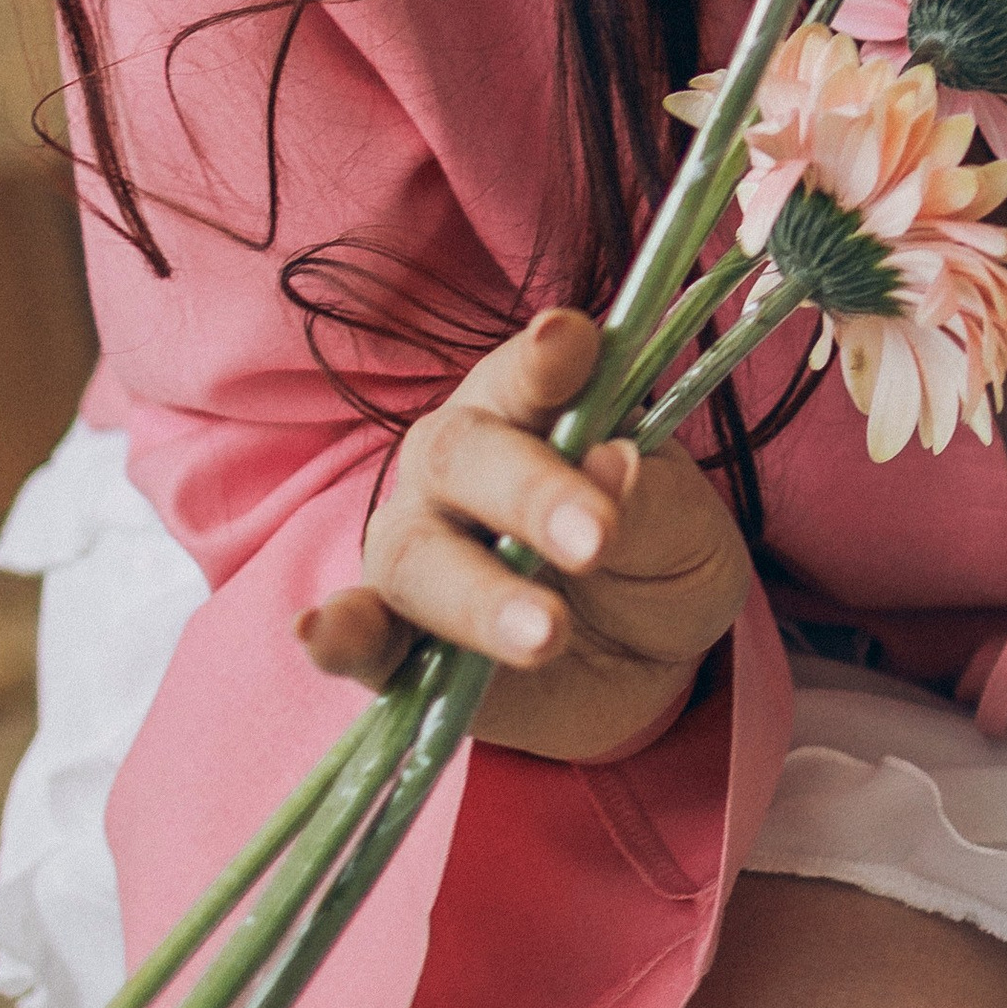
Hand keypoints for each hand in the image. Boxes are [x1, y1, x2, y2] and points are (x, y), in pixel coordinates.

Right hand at [297, 307, 752, 761]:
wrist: (642, 666)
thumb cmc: (657, 561)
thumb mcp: (686, 533)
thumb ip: (652, 500)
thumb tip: (616, 463)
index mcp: (533, 407)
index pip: (531, 370)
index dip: (545, 357)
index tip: (567, 341)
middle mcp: (459, 467)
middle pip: (464, 455)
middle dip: (529, 493)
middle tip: (596, 537)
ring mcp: (419, 551)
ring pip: (417, 553)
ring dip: (478, 593)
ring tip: (546, 632)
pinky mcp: (395, 643)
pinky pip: (356, 634)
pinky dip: (338, 633)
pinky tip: (320, 629)